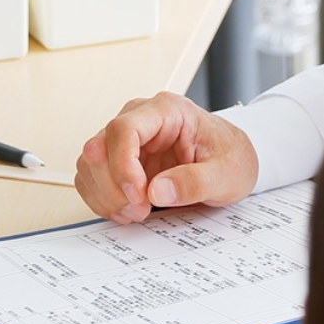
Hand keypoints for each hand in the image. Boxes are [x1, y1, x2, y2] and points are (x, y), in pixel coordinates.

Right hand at [73, 92, 260, 223]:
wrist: (234, 160)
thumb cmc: (231, 157)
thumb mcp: (227, 174)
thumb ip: (196, 182)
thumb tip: (158, 191)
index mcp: (167, 111)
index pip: (124, 128)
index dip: (122, 164)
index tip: (139, 194)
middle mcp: (140, 119)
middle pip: (99, 147)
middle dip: (114, 186)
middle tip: (140, 210)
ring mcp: (126, 139)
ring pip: (90, 164)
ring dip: (106, 195)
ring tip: (136, 212)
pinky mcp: (119, 159)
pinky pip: (92, 177)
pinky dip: (103, 199)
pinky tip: (126, 210)